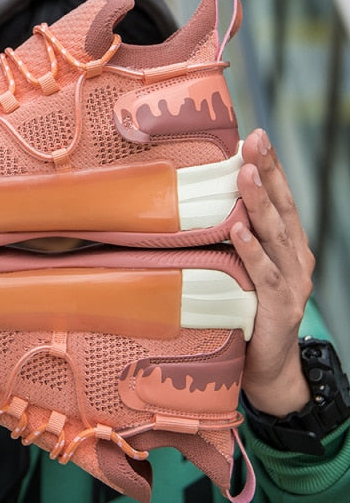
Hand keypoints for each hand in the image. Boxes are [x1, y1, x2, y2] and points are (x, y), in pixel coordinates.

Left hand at [230, 129, 313, 416]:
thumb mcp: (246, 269)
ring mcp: (293, 283)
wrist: (269, 366)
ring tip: (246, 175)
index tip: (254, 136)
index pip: (281, 199)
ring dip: (260, 204)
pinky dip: (252, 252)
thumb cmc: (250, 309)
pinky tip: (239, 231)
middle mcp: (296, 258)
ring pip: (276, 236)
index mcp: (289, 246)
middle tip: (254, 141)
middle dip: (268, 172)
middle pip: (283, 209)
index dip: (270, 167)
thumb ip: (237, 241)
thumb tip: (206, 207)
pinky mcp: (281, 308)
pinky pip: (265, 276)